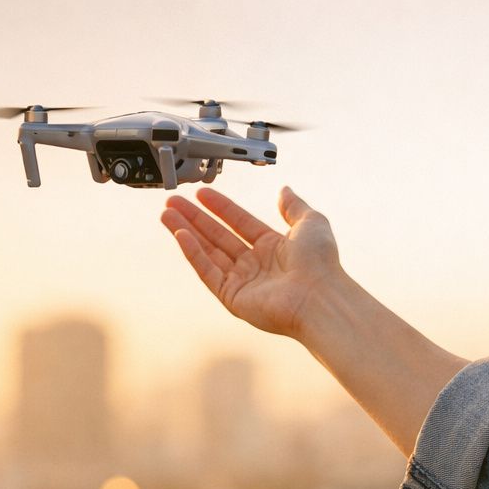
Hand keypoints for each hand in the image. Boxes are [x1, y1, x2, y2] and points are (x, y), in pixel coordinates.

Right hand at [161, 186, 340, 339]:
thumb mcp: (311, 222)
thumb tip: (285, 190)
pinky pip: (208, 272)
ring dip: (187, 232)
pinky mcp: (233, 297)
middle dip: (195, 218)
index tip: (201, 193)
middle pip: (218, 236)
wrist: (319, 297)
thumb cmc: (321, 263)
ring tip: (167, 214)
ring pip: (208, 252)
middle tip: (174, 201)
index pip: (240, 222)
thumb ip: (294, 205)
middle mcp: (257, 265)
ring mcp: (244, 282)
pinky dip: (193, 253)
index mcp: (274, 248)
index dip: (220, 207)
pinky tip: (181, 234)